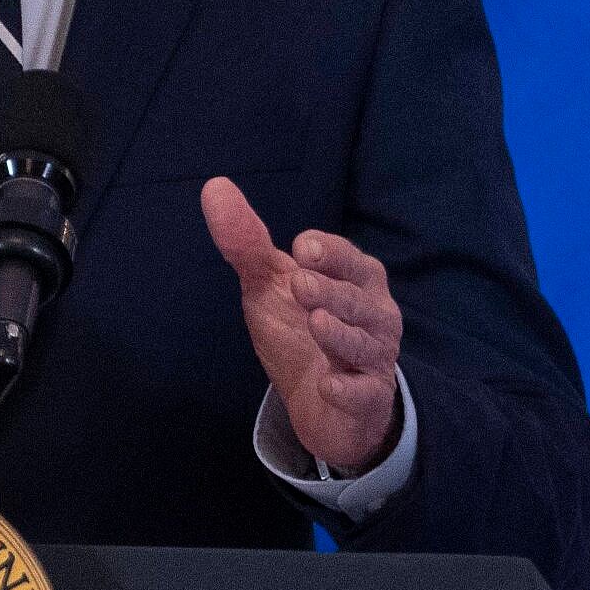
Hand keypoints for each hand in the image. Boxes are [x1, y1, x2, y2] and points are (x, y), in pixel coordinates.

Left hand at [201, 178, 402, 473]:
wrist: (319, 402)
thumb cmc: (300, 328)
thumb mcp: (270, 283)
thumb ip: (248, 241)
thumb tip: (214, 186)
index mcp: (356, 277)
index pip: (348, 258)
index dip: (328, 252)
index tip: (302, 250)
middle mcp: (374, 313)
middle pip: (356, 299)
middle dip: (330, 291)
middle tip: (299, 284)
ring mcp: (374, 357)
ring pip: (362, 343)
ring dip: (339, 335)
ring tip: (316, 323)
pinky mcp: (369, 398)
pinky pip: (364, 393)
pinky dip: (348, 390)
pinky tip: (328, 385)